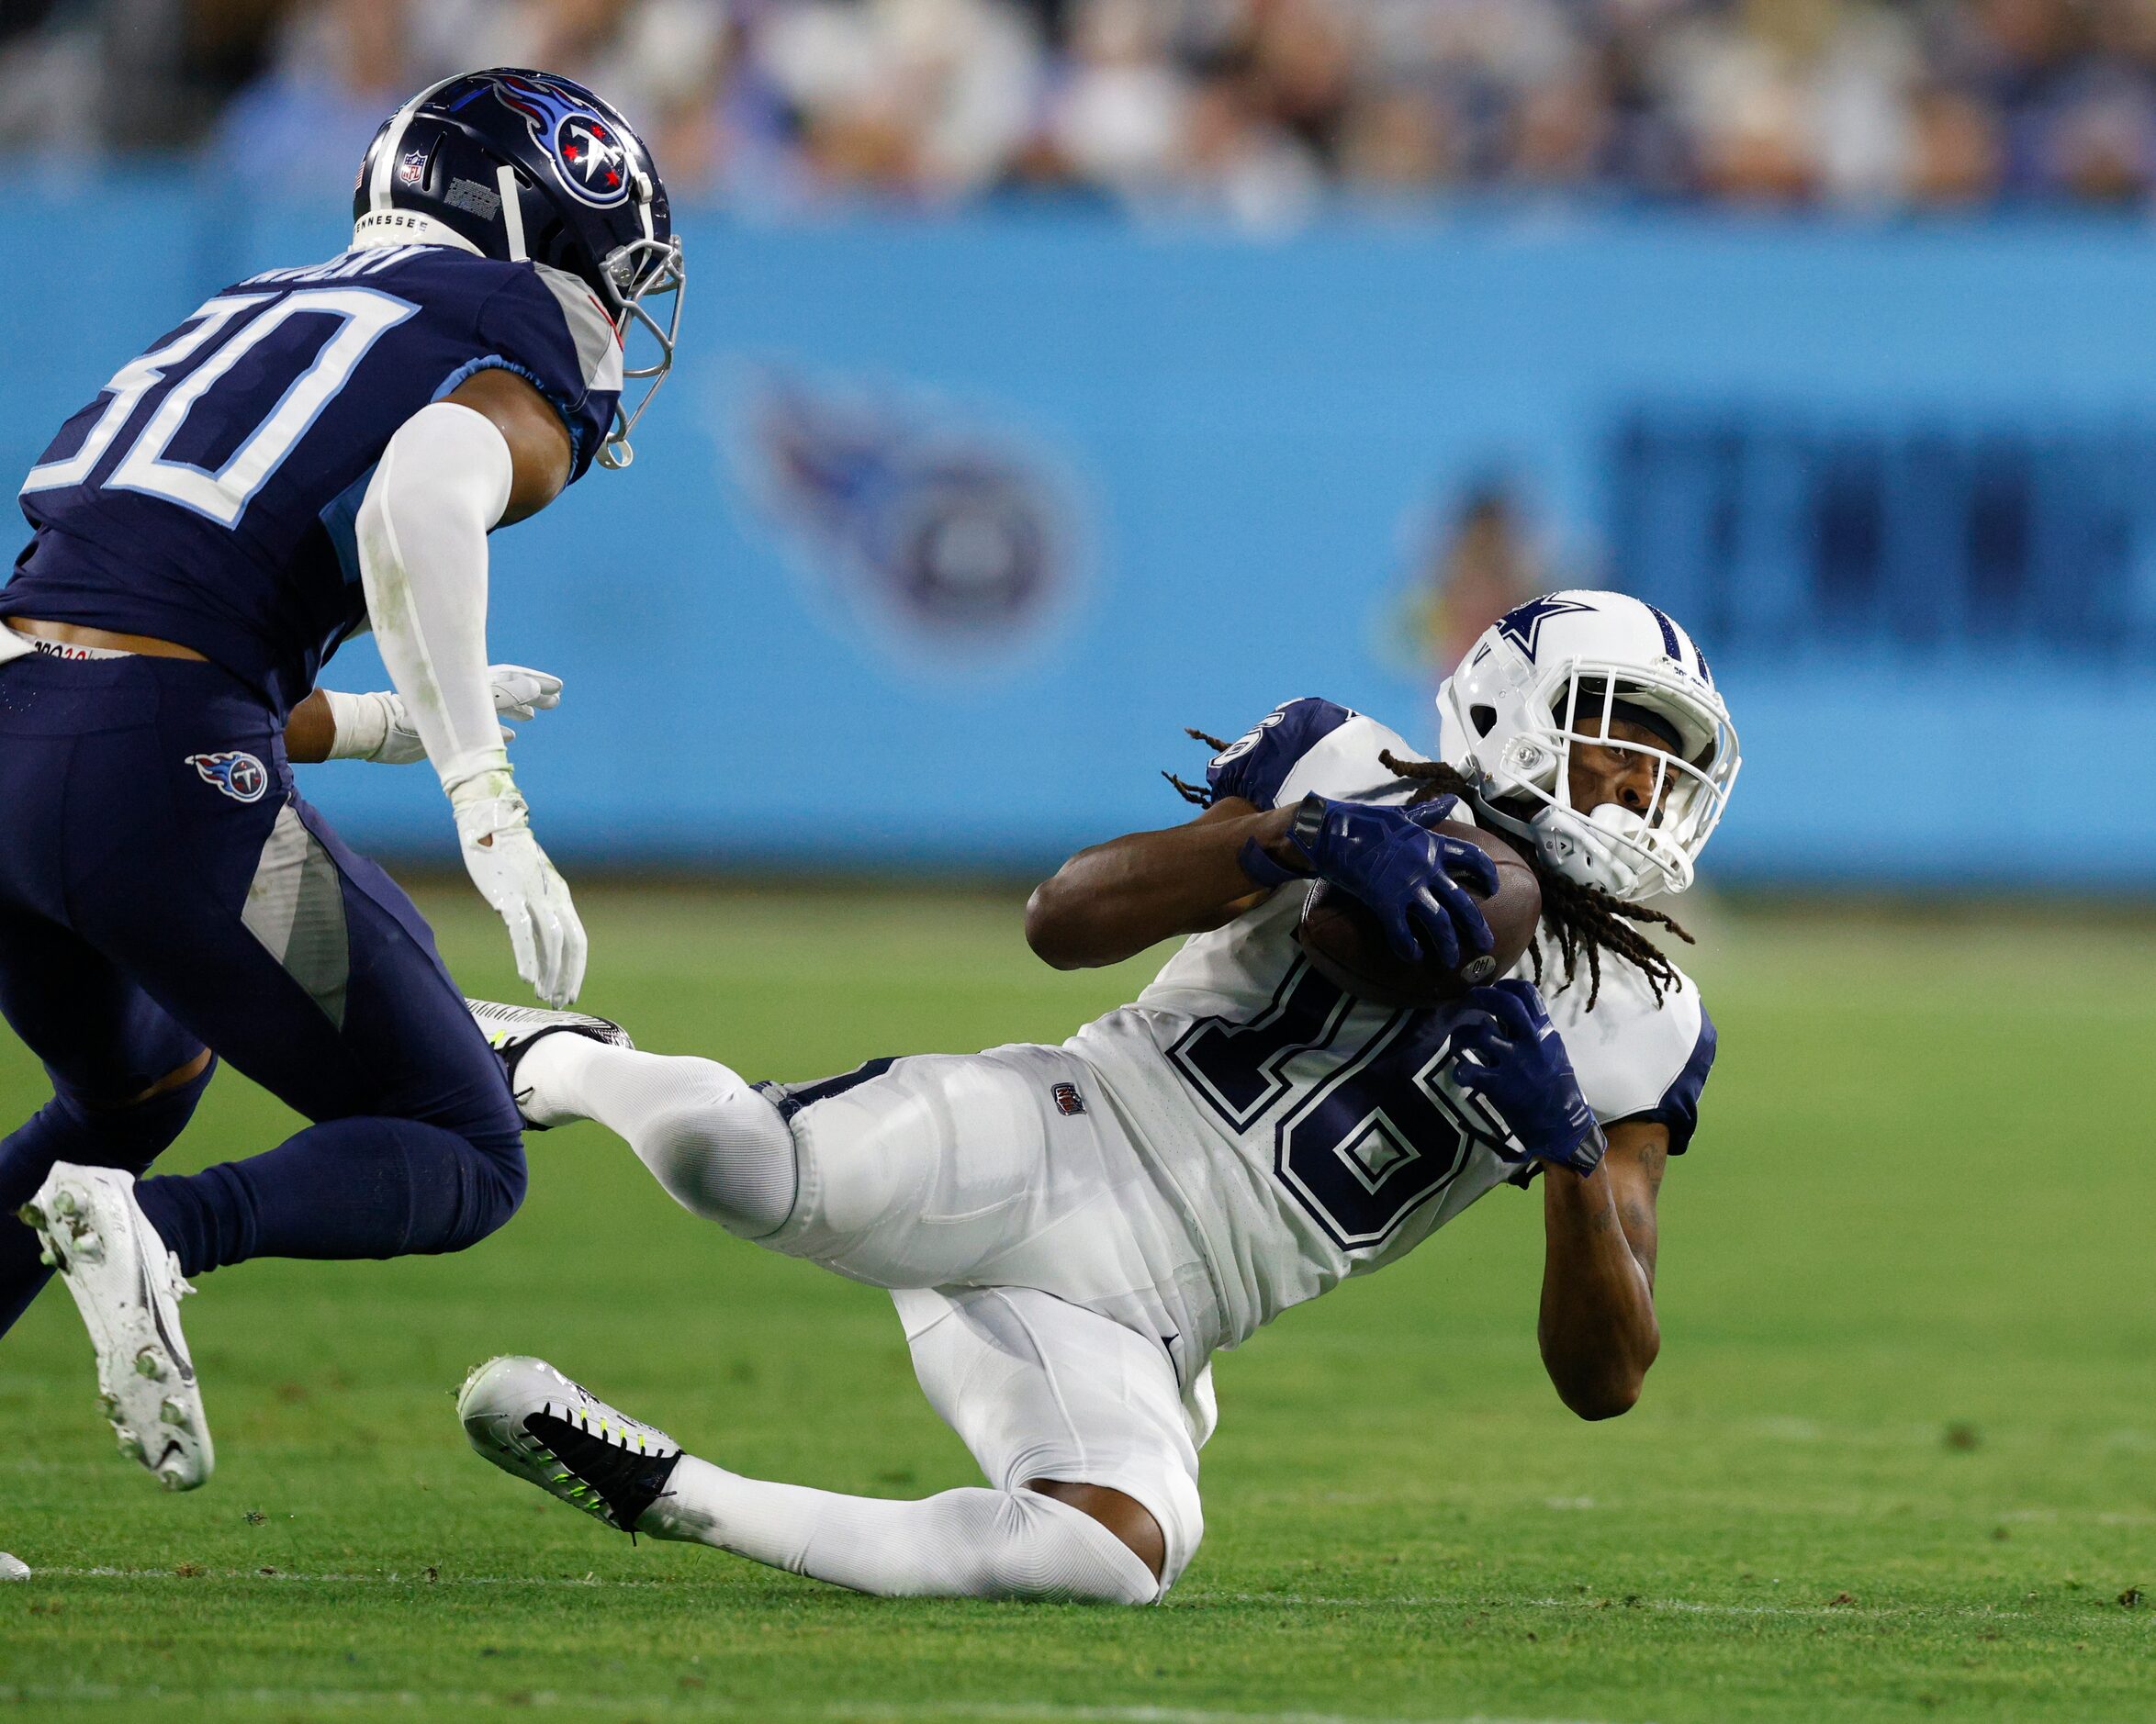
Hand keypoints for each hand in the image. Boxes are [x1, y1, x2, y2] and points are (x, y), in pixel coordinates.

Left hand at [327, 666, 563, 763]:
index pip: (511, 680)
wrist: (377, 730)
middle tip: (557, 700)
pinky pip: (481, 727)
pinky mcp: (450, 729)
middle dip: (533, 693)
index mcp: (470, 684)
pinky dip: (499, 730)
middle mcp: (466, 693)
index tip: (558, 689)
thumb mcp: (458, 706)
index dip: (535, 683)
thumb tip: (531, 691)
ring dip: (518, 709)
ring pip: (495, 706)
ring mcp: (457, 710)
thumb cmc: (412, 719)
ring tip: (536, 715)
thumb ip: (496, 699)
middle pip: (508, 689)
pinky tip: (511, 736)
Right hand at [454, 786, 586, 1005]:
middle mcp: (552, 897)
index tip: (571, 992)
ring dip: (549, 971)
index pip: (577, 940)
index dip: (576, 968)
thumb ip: (533, 912)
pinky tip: (525, 976)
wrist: (488, 822)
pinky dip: (527, 955)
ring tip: (543, 993)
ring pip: (552, 940)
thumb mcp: (528, 886)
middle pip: (570, 944)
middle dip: (567, 976)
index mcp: (560, 896)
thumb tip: (531, 943)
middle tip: (559, 1001)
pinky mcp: (510, 894)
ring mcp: (533, 895)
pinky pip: (523, 930)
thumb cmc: (506, 857)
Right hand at [1286, 793, 1496, 966]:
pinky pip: (1401, 932)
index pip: (1473, 859)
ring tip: (1450, 960)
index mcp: (1433, 844)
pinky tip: (1412, 955)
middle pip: (1462, 901)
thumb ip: (1429, 812)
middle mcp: (1426, 866)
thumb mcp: (1402, 814)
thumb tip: (1450, 798)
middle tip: (1485, 943)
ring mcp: (1406, 885)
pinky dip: (1408, 947)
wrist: (1331, 832)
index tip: (1492, 889)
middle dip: (1476, 926)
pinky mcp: (1384, 900)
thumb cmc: (1365, 821)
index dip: (1487, 875)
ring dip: (1447, 945)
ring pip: (1438, 922)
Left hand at [1450, 979, 1604, 1176]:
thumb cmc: (1558, 1090)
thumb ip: (1534, 1035)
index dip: (1507, 985)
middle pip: (1505, 1004)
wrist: (1563, 1126)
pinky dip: (1460, 1070)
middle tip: (1467, 1000)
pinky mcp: (1499, 1085)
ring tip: (1457, 1044)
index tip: (1495, 987)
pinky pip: (1469, 1070)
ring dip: (1461, 1035)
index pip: (1529, 995)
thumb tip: (1510, 1020)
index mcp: (1546, 1034)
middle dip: (1481, 996)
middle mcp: (1531, 1042)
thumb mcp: (1553, 1054)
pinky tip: (1462, 1075)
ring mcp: (1514, 1063)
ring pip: (1479, 1034)